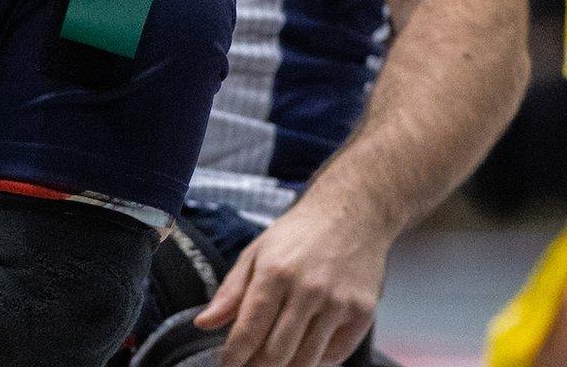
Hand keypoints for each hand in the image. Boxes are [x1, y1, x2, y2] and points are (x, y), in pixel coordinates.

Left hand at [194, 199, 387, 366]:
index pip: (249, 329)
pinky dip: (315, 362)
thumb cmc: (299, 235)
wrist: (351, 216)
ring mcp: (338, 304)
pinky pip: (335, 355)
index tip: (226, 365)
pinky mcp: (362, 313)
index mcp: (275, 273)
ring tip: (269, 364)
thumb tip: (204, 323)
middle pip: (277, 352)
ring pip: (306, 360)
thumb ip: (230, 292)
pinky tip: (301, 354)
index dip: (234, 356)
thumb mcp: (256, 253)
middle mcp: (308, 290)